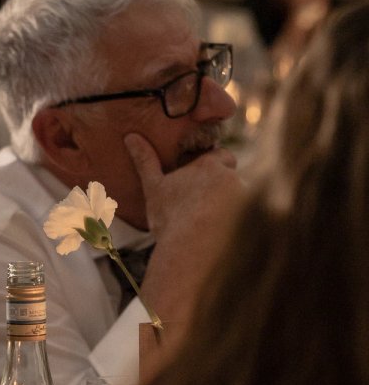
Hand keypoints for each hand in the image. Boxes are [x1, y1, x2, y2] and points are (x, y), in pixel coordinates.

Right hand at [126, 136, 243, 325]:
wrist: (189, 248)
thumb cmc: (169, 217)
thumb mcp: (154, 187)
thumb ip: (145, 161)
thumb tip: (130, 136)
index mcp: (209, 165)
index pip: (221, 156)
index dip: (212, 169)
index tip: (199, 186)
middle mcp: (231, 177)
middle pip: (233, 176)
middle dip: (224, 187)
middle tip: (205, 207)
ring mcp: (245, 198)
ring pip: (242, 197)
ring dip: (233, 206)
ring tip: (215, 226)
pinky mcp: (254, 217)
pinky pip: (252, 217)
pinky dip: (242, 224)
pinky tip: (227, 236)